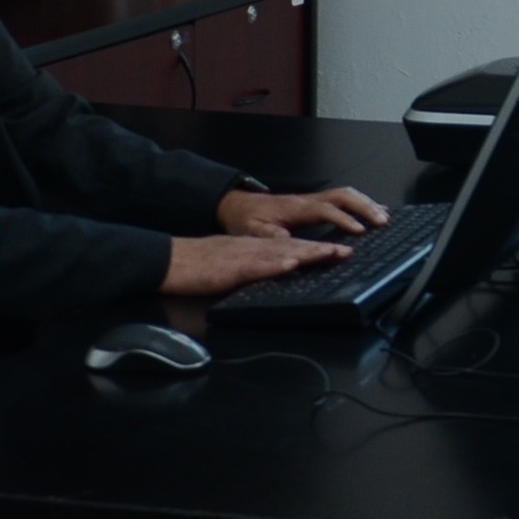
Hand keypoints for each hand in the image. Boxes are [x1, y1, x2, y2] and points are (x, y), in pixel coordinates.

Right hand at [161, 232, 337, 296]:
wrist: (171, 261)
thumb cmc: (199, 266)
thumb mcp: (233, 265)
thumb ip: (255, 267)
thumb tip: (278, 272)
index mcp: (255, 248)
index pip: (291, 247)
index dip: (316, 249)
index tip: (339, 252)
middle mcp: (254, 248)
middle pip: (293, 247)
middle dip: (322, 250)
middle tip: (347, 252)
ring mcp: (243, 256)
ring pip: (281, 253)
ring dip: (307, 254)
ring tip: (331, 255)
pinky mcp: (231, 268)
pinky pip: (256, 266)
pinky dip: (275, 265)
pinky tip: (290, 265)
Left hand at [216, 185, 387, 243]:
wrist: (239, 205)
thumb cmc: (246, 220)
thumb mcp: (251, 231)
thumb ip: (271, 235)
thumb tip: (289, 239)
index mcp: (295, 207)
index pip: (325, 210)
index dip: (344, 219)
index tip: (360, 231)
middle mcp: (307, 200)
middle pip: (343, 196)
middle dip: (365, 207)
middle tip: (382, 222)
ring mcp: (312, 199)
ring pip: (346, 194)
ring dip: (367, 204)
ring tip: (384, 217)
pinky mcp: (314, 203)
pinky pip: (342, 199)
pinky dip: (361, 203)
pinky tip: (374, 210)